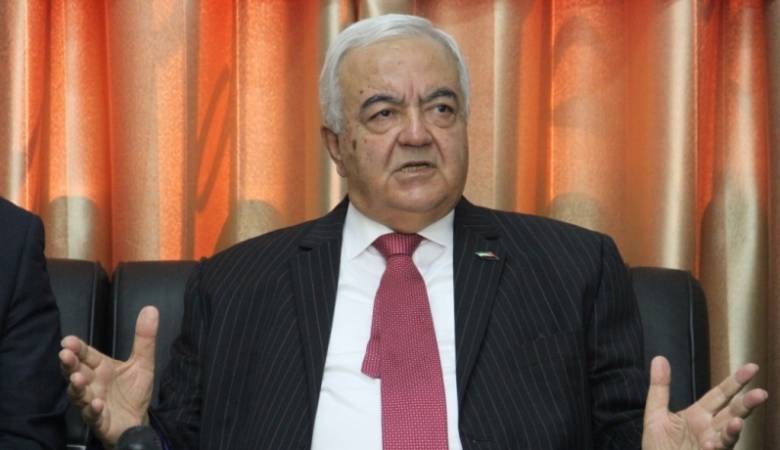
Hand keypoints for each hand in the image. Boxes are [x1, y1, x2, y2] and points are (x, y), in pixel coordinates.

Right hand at [59, 306, 158, 445]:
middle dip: (69, 364)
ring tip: (78, 378)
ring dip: (77, 386)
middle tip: (65, 355)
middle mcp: (92, 383)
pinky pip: (93, 416)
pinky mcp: (99, 420)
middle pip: (76, 371)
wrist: (137, 420)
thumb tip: (150, 309)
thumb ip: (144, 338)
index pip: (85, 354)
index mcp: (101, 368)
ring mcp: (92, 402)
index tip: (67, 341)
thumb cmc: (133, 391)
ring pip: (79, 394)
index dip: (76, 348)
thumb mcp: (143, 363)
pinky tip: (97, 403)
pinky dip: (93, 410)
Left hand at [642, 356, 767, 449]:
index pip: (720, 394)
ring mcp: (710, 445)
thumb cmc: (658, 445)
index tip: (752, 367)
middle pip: (732, 413)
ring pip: (728, 436)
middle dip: (746, 404)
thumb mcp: (655, 414)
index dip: (735, 381)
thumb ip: (659, 388)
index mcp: (699, 415)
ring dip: (734, 430)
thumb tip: (659, 358)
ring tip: (737, 421)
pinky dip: (713, 449)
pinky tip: (710, 445)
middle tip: (761, 393)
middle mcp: (709, 429)